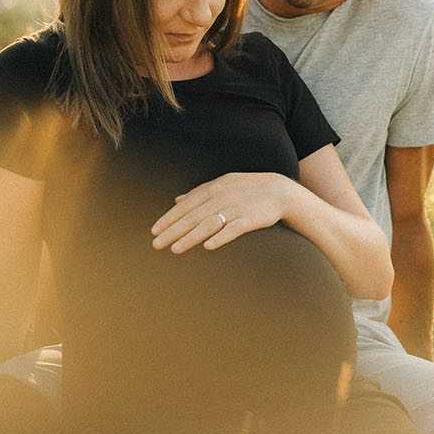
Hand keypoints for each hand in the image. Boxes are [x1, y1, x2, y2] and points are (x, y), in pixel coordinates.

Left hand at [150, 172, 294, 253]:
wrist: (279, 191)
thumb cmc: (247, 189)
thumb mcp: (222, 184)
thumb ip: (199, 192)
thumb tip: (177, 199)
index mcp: (212, 189)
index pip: (186, 206)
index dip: (169, 218)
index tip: (154, 231)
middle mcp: (221, 198)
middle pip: (193, 217)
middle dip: (173, 231)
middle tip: (156, 244)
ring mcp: (235, 209)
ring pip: (208, 225)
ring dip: (190, 238)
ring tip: (175, 249)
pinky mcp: (250, 220)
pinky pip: (233, 230)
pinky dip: (220, 237)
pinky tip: (208, 247)